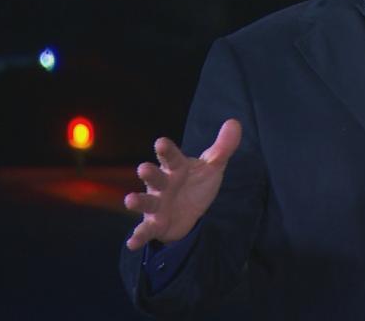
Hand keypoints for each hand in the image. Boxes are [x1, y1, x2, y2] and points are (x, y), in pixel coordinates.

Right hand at [124, 119, 241, 250]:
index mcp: (176, 168)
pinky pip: (145, 230)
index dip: (167, 150)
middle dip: (150, 173)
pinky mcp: (155, 223)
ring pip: (146, 202)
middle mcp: (163, 184)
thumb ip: (223, 148)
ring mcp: (157, 204)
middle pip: (156, 177)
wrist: (190, 212)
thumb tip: (235, 122)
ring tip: (129, 200)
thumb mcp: (212, 167)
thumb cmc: (196, 183)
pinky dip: (138, 236)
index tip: (161, 142)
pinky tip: (131, 243)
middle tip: (143, 168)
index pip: (172, 157)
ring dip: (138, 201)